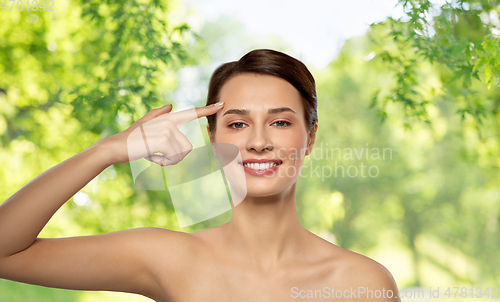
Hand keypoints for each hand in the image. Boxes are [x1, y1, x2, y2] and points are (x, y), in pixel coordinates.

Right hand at [99, 102, 223, 164]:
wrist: (115, 146)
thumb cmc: (130, 138)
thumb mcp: (144, 124)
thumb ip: (157, 115)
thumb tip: (170, 106)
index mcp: (168, 118)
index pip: (191, 112)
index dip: (207, 109)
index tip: (222, 104)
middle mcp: (169, 121)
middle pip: (187, 147)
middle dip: (174, 157)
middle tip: (156, 154)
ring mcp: (166, 129)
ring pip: (181, 154)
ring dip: (168, 160)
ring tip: (152, 154)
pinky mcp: (163, 140)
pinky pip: (173, 158)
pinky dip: (163, 162)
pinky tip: (150, 157)